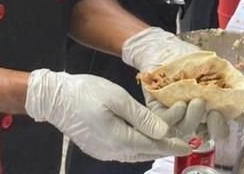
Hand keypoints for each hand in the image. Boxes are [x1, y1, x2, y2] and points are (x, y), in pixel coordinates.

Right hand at [25, 69, 188, 161]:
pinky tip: (147, 137)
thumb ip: (141, 117)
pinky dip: (140, 145)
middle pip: (147, 151)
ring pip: (137, 152)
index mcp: (119, 139)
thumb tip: (164, 132)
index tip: (190, 144)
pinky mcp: (99, 148)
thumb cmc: (84, 91)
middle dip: (167, 144)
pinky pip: (126, 150)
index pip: (154, 145)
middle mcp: (113, 151)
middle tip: (186, 137)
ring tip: (170, 137)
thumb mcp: (116, 97)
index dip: (174, 144)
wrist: (53, 98)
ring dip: (154, 145)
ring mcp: (105, 151)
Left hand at [121, 28, 230, 141]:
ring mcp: (175, 114)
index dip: (223, 126)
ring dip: (194, 118)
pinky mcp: (157, 110)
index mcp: (209, 107)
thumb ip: (227, 80)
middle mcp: (193, 115)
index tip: (228, 116)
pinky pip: (165, 120)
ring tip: (197, 101)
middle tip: (214, 113)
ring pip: (186, 128)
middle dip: (214, 127)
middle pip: (205, 134)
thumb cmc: (188, 56)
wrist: (162, 46)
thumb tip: (243, 95)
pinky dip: (174, 114)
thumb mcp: (212, 65)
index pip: (220, 127)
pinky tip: (180, 103)